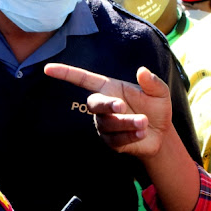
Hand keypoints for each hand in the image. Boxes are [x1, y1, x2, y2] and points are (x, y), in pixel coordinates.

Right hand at [44, 64, 171, 158]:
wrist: (162, 134)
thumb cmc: (156, 108)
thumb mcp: (159, 92)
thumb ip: (152, 82)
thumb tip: (142, 71)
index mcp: (110, 88)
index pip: (83, 79)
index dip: (66, 73)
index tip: (48, 68)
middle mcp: (103, 106)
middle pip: (93, 103)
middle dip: (106, 105)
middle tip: (121, 106)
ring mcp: (105, 125)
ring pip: (108, 123)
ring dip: (126, 123)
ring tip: (144, 122)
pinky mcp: (111, 142)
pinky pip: (116, 139)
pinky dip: (130, 136)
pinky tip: (142, 133)